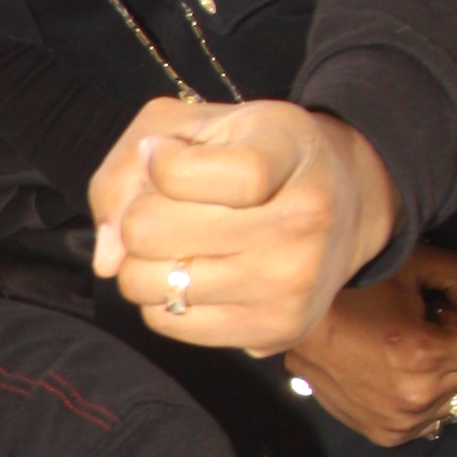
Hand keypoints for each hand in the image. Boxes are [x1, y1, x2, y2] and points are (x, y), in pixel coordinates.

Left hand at [89, 97, 398, 358]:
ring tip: (188, 242)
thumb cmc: (259, 154)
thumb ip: (127, 166)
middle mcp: (300, 224)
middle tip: (179, 206)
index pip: (178, 173)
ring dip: (147, 261)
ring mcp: (291, 285)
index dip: (156, 165)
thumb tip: (107, 256)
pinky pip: (168, 323)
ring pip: (148, 284)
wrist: (348, 202)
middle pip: (149, 232)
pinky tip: (200, 273)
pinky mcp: (276, 332)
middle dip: (142, 215)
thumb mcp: (195, 124)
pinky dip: (165, 298)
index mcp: (286, 151)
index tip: (171, 156)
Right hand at [285, 246, 456, 446]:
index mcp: (425, 355)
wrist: (298, 321)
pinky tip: (394, 376)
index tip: (438, 316)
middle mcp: (415, 396)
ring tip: (404, 355)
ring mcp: (399, 420)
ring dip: (443, 378)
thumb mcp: (417, 263)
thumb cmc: (356, 287)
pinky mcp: (385, 434)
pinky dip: (424, 399)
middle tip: (420, 333)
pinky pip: (431, 420)